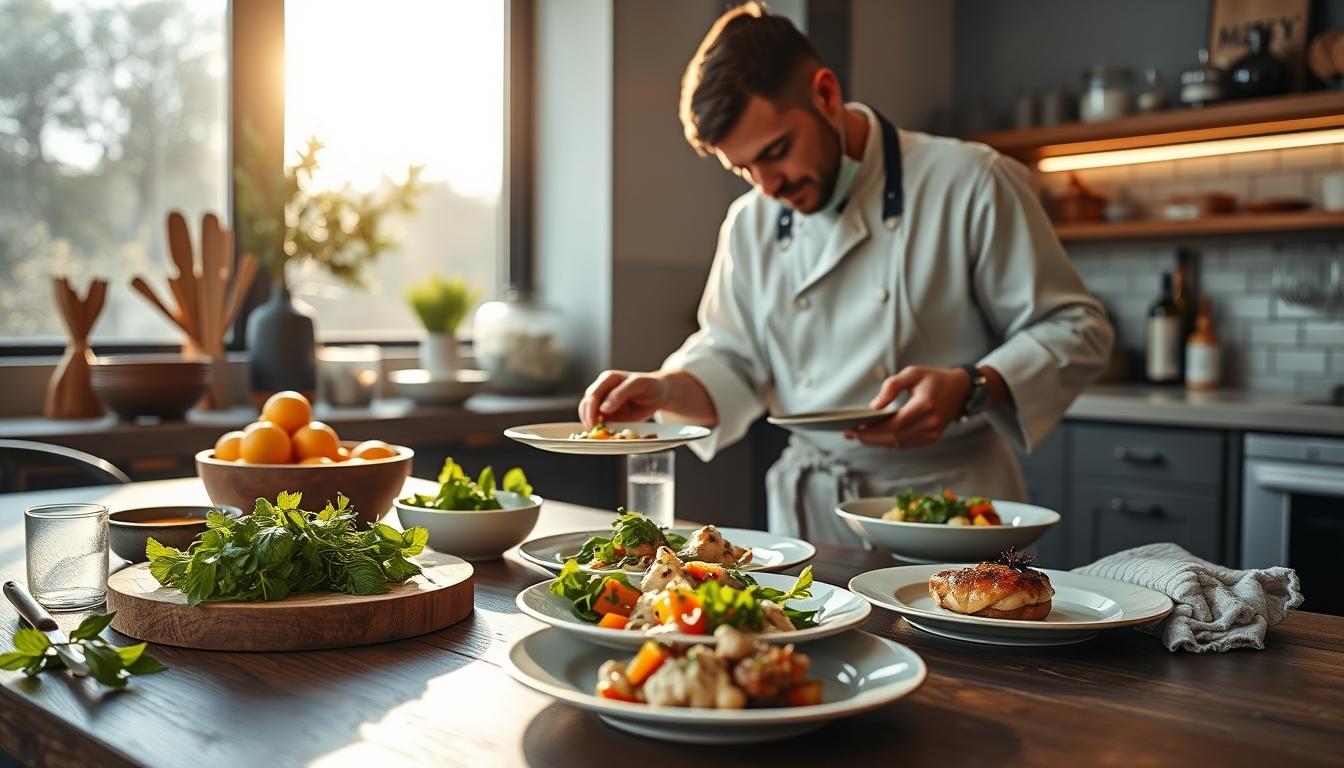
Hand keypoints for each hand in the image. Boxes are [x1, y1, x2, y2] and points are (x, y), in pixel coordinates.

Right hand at [578, 370, 672, 427]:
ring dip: (590, 424)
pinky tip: (602, 435)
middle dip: (587, 418)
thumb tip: (603, 408)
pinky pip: (598, 422)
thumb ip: (620, 394)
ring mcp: (603, 402)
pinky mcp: (607, 414)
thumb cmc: (649, 385)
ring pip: (588, 413)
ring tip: (595, 434)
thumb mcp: (638, 385)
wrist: (658, 394)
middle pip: (587, 404)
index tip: (595, 422)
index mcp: (608, 379)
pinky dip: (597, 429)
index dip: (591, 408)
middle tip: (592, 431)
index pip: (593, 394)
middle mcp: (602, 390)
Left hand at [844, 366, 971, 449]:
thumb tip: (875, 406)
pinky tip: (874, 437)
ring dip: (876, 442)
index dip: (873, 429)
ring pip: (899, 444)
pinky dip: (888, 442)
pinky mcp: (932, 439)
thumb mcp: (912, 373)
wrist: (961, 390)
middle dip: (870, 438)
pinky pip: (906, 444)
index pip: (895, 424)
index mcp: (926, 405)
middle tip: (850, 433)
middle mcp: (931, 423)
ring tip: (858, 436)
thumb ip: (892, 386)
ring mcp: (933, 434)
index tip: (855, 427)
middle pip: (894, 438)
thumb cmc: (934, 379)